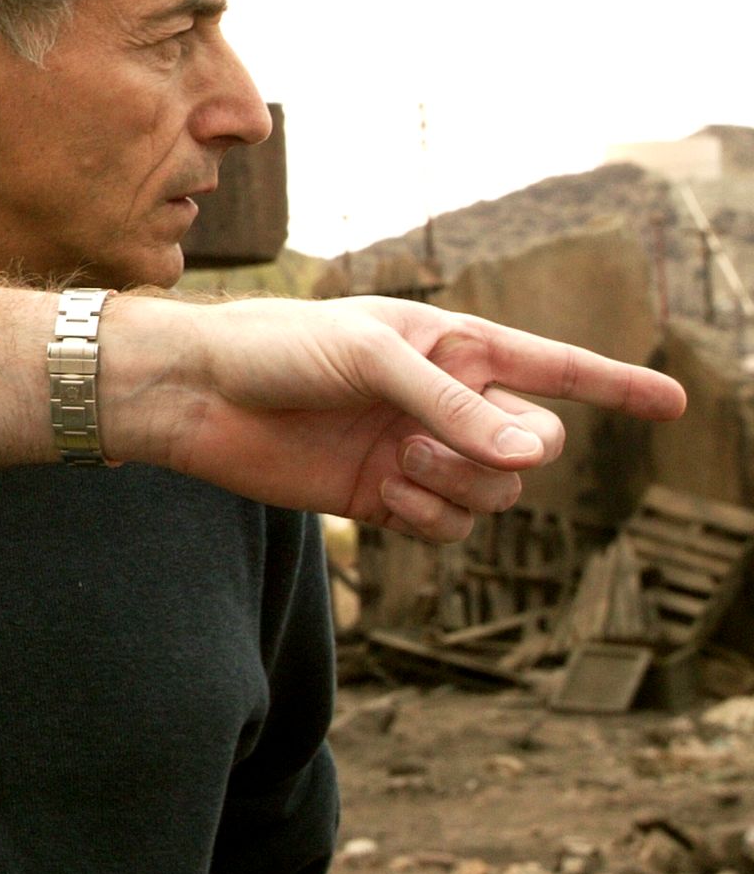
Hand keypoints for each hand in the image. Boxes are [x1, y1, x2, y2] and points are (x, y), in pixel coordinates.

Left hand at [110, 293, 685, 539]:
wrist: (198, 396)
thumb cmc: (275, 349)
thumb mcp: (368, 357)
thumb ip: (452, 404)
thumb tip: (530, 460)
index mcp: (451, 344)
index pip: (553, 366)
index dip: (617, 386)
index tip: (676, 403)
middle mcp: (445, 400)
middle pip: (534, 445)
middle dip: (505, 453)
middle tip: (435, 441)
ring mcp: (419, 450)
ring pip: (496, 496)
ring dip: (459, 487)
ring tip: (399, 463)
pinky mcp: (387, 497)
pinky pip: (450, 528)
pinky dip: (428, 518)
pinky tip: (382, 495)